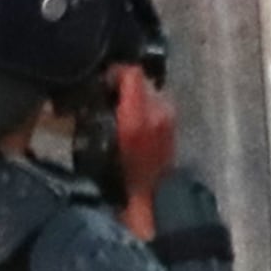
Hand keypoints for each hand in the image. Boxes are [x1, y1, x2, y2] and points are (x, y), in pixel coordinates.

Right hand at [110, 64, 177, 226]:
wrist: (150, 199)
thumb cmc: (119, 175)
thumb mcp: (97, 142)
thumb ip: (98, 111)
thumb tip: (96, 88)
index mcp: (138, 115)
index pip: (132, 73)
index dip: (114, 71)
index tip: (101, 80)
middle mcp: (158, 111)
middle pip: (141, 79)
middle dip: (124, 83)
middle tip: (107, 93)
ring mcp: (169, 118)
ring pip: (150, 91)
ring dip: (135, 94)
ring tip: (119, 106)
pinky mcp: (174, 126)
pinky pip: (157, 104)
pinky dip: (145, 105)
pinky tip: (133, 119)